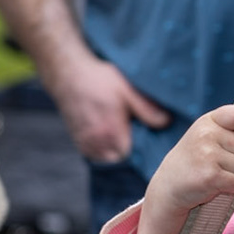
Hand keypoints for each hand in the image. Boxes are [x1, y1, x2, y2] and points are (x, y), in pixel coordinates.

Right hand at [46, 51, 172, 162]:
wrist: (67, 73)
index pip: (132, 157)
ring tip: (120, 131)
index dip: (141, 149)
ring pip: (106, 158)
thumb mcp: (128, 90)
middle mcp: (96, 142)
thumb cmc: (99, 79)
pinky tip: (108, 132)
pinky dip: (103, 148)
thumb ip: (148, 110)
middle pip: (119, 160)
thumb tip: (167, 123)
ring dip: (115, 150)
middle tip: (134, 132)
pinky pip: (95, 154)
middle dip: (128, 151)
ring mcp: (85, 143)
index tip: (146, 137)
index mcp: (111, 133)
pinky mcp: (78, 140)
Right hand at [136, 105, 233, 233]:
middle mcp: (206, 134)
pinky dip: (230, 188)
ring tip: (217, 175)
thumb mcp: (206, 138)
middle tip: (226, 165)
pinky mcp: (209, 176)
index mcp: (208, 121)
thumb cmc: (196, 162)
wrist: (168, 187)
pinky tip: (213, 185)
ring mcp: (207, 154)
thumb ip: (230, 134)